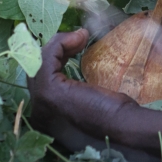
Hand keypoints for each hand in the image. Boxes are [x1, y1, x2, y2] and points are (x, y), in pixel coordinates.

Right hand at [27, 28, 161, 161]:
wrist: (123, 125)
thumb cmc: (115, 114)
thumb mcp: (91, 98)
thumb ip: (78, 88)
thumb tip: (78, 63)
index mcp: (46, 115)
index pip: (40, 77)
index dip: (56, 57)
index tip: (78, 45)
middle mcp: (38, 112)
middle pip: (37, 67)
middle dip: (56, 49)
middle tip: (79, 39)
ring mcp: (41, 102)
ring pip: (39, 60)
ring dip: (60, 43)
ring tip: (82, 37)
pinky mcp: (49, 91)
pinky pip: (47, 57)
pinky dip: (61, 42)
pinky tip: (80, 37)